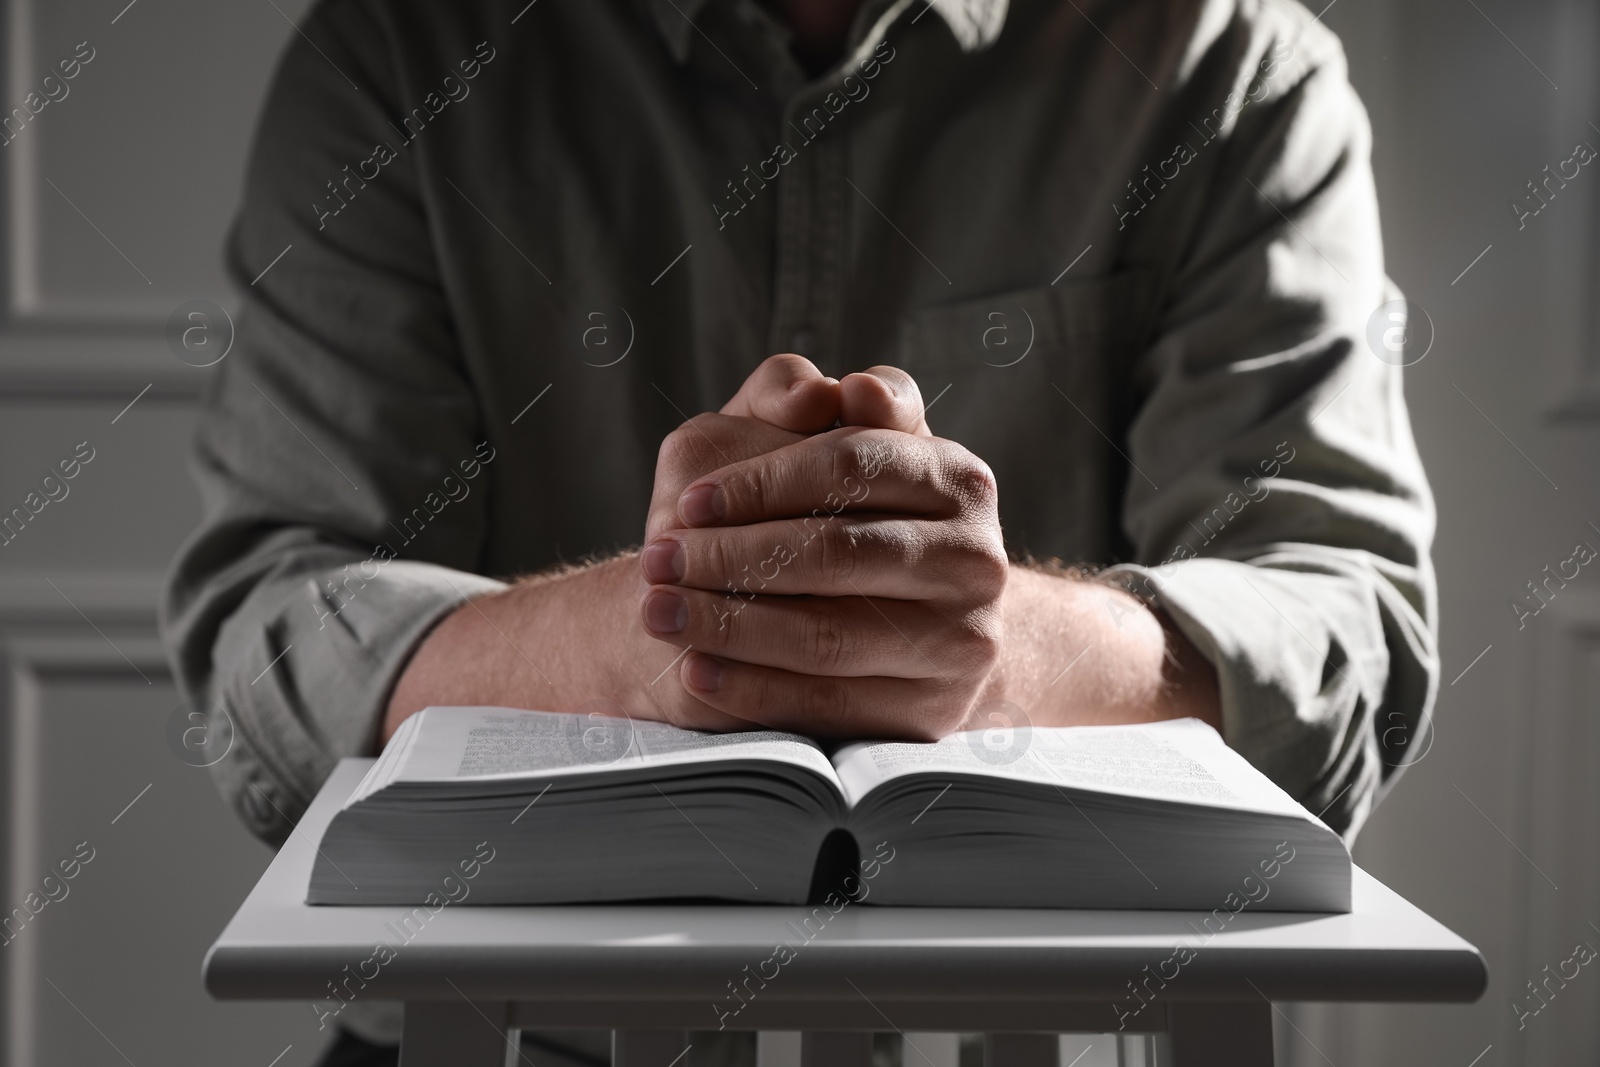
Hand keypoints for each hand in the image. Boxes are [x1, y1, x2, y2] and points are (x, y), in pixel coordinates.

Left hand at [638, 366, 1008, 739]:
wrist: (901, 624)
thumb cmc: (834, 518)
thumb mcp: (808, 442)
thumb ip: (791, 396)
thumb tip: (816, 394)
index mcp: (956, 476)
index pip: (853, 465)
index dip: (762, 481)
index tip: (689, 502)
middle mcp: (976, 557)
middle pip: (838, 553)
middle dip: (732, 558)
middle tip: (655, 561)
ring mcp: (963, 641)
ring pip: (831, 634)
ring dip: (729, 625)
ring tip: (659, 613)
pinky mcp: (935, 712)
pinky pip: (832, 704)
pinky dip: (754, 688)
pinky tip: (697, 670)